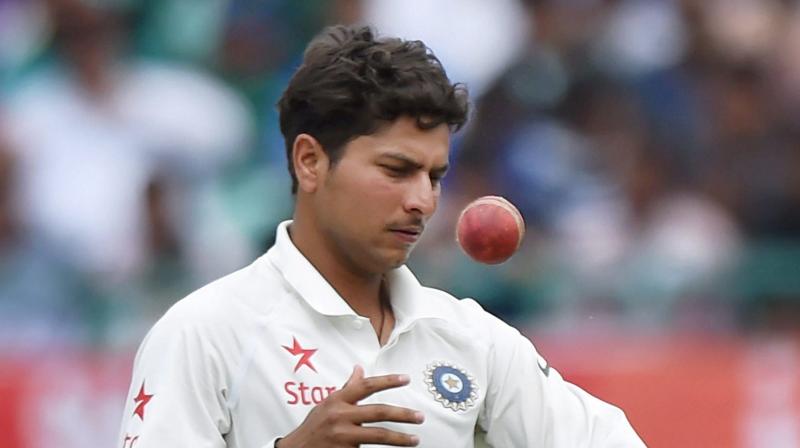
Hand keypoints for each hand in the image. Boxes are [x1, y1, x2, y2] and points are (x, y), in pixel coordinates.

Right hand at [276, 365, 423, 446]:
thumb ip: (347, 389)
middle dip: (402, 414)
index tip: (406, 379)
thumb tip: (359, 370)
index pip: (366, 386)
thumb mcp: (328, 404)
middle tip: (419, 417)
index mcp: (337, 400)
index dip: (387, 381)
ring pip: (378, 436)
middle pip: (378, 412)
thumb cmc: (314, 427)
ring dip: (400, 438)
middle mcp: (340, 417)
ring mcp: (342, 436)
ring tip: (414, 440)